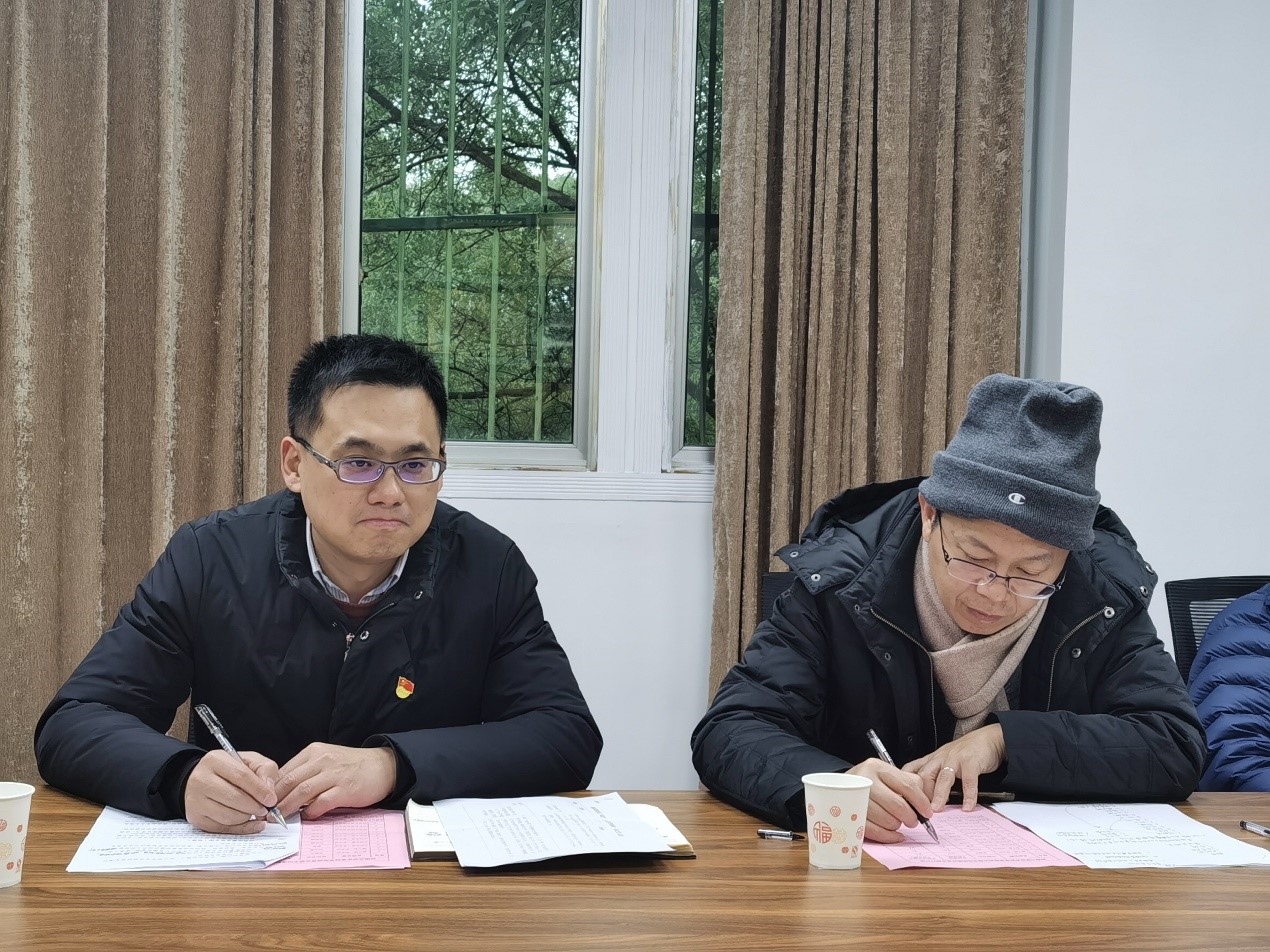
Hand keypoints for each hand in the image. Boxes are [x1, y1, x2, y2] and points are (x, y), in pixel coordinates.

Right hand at [184, 750, 280, 833]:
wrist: (205, 779)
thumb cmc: (231, 770)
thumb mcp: (250, 761)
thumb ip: (265, 770)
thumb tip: (269, 791)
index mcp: (215, 760)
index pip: (241, 776)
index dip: (259, 790)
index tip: (271, 800)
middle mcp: (201, 779)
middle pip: (233, 797)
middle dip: (254, 806)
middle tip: (266, 809)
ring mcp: (195, 800)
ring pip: (227, 816)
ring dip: (247, 817)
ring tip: (255, 812)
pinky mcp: (196, 817)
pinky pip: (222, 828)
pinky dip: (240, 828)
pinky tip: (251, 823)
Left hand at [274, 743, 397, 819]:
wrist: (383, 766)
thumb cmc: (352, 765)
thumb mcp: (326, 759)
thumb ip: (306, 770)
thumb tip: (282, 791)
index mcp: (314, 752)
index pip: (284, 770)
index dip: (270, 788)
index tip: (262, 802)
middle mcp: (322, 760)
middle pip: (289, 781)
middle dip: (274, 800)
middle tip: (264, 814)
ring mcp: (334, 774)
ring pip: (302, 792)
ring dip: (287, 808)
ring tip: (279, 818)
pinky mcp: (345, 789)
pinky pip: (321, 803)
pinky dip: (311, 812)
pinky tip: (307, 817)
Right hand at [846, 758, 935, 843]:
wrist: (840, 786)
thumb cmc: (870, 782)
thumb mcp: (887, 774)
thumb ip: (908, 783)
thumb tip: (925, 803)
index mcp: (877, 767)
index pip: (907, 785)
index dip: (921, 802)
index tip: (927, 813)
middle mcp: (865, 780)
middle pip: (897, 805)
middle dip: (910, 817)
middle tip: (912, 821)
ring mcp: (856, 799)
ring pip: (887, 819)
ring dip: (897, 825)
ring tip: (896, 822)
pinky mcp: (851, 816)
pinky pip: (874, 831)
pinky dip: (888, 836)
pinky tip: (895, 835)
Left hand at [903, 724, 1005, 810]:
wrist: (988, 738)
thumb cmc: (966, 752)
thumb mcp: (944, 760)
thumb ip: (935, 776)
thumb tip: (927, 799)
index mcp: (932, 759)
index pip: (912, 770)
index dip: (906, 785)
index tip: (904, 801)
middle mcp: (940, 758)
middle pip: (925, 775)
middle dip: (921, 793)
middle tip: (920, 810)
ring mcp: (955, 759)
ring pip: (944, 777)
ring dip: (939, 794)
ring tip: (937, 809)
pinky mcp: (971, 762)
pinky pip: (969, 781)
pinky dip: (968, 795)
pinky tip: (967, 806)